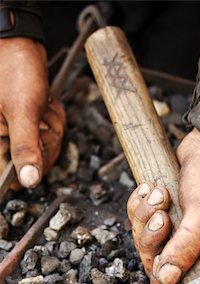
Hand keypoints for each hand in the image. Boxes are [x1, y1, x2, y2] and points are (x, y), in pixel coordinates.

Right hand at [0, 37, 64, 188]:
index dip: (31, 166)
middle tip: (42, 116)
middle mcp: (0, 139)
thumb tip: (29, 181)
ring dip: (52, 126)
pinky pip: (48, 134)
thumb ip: (25, 148)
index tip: (39, 145)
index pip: (9, 177)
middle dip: (47, 140)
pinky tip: (46, 104)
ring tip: (43, 106)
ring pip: (45, 148)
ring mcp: (13, 133)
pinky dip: (52, 120)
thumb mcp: (23, 111)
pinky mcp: (25, 125)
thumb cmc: (14, 70)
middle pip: (34, 163)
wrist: (20, 44)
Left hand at [127, 128, 199, 283]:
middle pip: (153, 260)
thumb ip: (185, 247)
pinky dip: (139, 203)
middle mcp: (194, 248)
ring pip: (143, 238)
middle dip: (150, 235)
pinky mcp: (164, 215)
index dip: (162, 272)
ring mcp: (176, 232)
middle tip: (161, 215)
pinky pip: (138, 218)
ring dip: (144, 215)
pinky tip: (151, 188)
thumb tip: (166, 278)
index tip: (159, 253)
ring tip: (160, 194)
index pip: (179, 283)